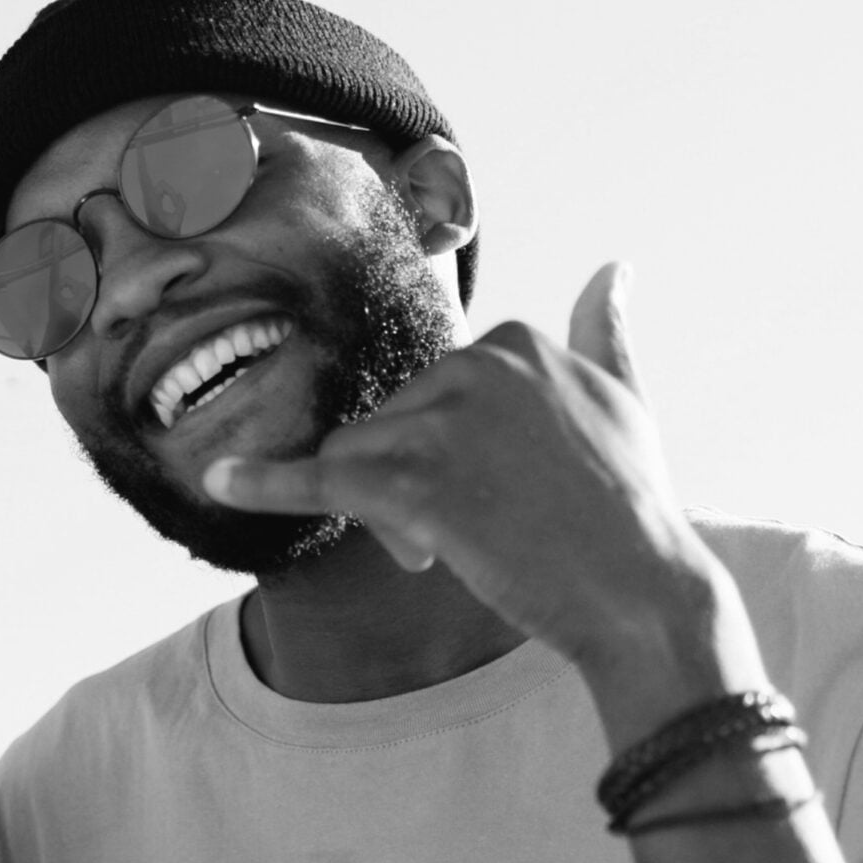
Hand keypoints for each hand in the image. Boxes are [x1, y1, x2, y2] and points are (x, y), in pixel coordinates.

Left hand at [205, 264, 730, 679]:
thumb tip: (610, 270)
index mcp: (514, 339)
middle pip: (383, 425)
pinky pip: (323, 479)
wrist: (641, 592)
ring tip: (442, 552)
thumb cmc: (629, 509)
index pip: (423, 392)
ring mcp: (444, 420)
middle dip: (404, 485)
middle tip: (456, 541)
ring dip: (384, 514)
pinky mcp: (416, 481)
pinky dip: (268, 484)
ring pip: (357, 459)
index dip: (436, 453)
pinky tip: (221, 483)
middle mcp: (476, 364)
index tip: (482, 498)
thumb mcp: (625, 402)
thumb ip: (603, 335)